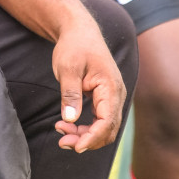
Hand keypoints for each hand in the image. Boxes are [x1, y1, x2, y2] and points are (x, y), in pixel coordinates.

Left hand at [51, 14, 126, 152]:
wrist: (79, 31)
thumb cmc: (74, 46)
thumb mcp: (68, 68)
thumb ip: (70, 94)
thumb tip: (70, 120)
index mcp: (111, 87)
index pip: (107, 121)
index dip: (92, 137)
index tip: (75, 146)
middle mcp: (116, 95)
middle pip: (108, 129)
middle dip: (87, 139)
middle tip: (62, 142)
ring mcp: (112, 98)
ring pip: (104, 127)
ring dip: (84, 135)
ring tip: (61, 132)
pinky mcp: (105, 99)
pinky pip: (99, 120)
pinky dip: (85, 127)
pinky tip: (66, 125)